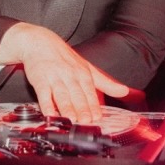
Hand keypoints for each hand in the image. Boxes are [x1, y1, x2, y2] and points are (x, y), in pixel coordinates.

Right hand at [0, 23, 129, 123]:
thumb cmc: (64, 57)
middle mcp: (69, 75)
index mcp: (82, 73)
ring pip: (61, 95)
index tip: (98, 118)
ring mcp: (54, 77)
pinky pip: (43, 94)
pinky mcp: (39, 80)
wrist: (39, 42)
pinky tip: (49, 114)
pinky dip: (46, 105)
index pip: (90, 92)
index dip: (93, 106)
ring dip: (66, 108)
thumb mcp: (87, 67)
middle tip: (86, 122)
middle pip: (76, 95)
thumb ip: (105, 82)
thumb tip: (124, 91)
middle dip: (82, 109)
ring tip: (71, 120)